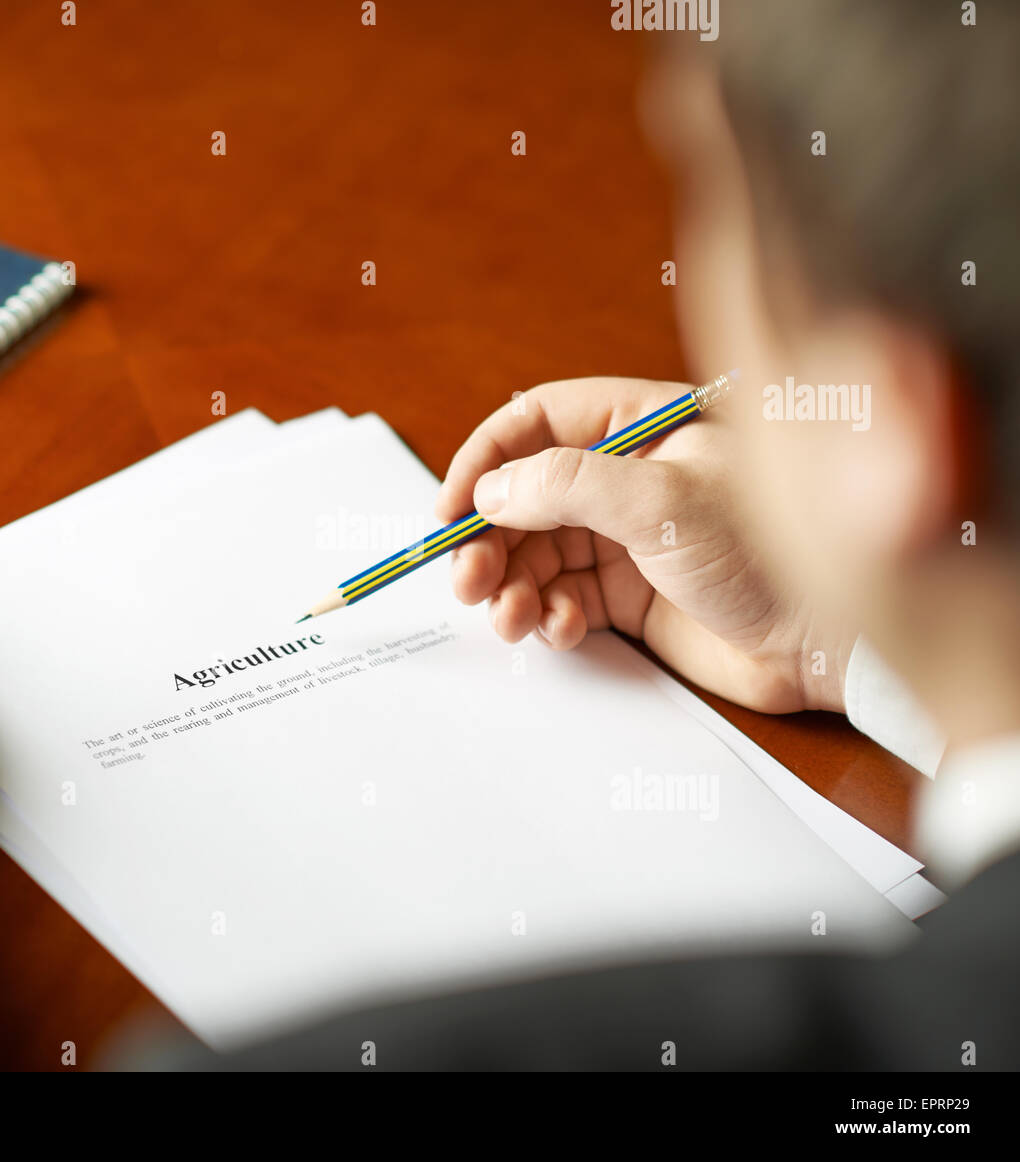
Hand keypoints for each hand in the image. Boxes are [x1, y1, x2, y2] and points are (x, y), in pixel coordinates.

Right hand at [435, 378, 851, 713]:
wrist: (823, 643)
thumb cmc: (766, 550)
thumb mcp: (662, 501)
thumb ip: (568, 485)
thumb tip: (490, 492)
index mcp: (641, 426)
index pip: (538, 422)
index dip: (486, 460)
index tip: (451, 509)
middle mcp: (625, 477)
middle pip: (523, 495)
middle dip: (489, 538)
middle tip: (469, 578)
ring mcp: (623, 537)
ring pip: (533, 552)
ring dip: (508, 584)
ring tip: (508, 615)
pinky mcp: (625, 595)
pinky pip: (558, 598)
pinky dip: (544, 615)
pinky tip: (558, 628)